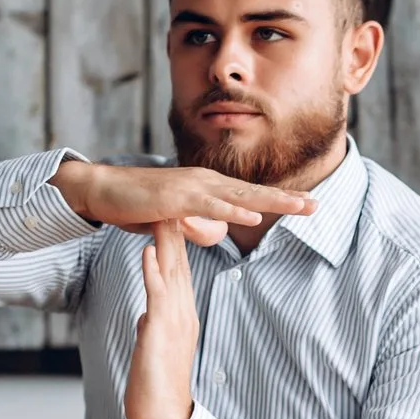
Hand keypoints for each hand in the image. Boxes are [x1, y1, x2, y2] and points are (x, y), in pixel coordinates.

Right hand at [54, 155, 313, 246]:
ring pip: (238, 197)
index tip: (307, 205)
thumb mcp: (175, 220)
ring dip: (270, 202)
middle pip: (253, 193)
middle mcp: (205, 183)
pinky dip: (231, 212)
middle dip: (286, 199)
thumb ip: (197, 226)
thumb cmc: (137, 205)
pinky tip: (252, 217)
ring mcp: (191, 188)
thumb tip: (215, 235)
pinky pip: (208, 206)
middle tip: (317, 205)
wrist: (102, 191)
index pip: (250, 196)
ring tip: (298, 207)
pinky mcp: (175, 198)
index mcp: (207, 188)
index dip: (279, 200)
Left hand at [126, 223, 198, 418]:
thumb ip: (153, 329)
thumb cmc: (157, 387)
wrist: (164, 416)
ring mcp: (174, 321)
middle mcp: (182, 313)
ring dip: (167, 241)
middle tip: (174, 197)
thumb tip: (145, 319)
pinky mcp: (160, 332)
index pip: (178, 271)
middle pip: (179, 264)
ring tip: (164, 212)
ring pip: (172, 273)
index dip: (174, 241)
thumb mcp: (154, 349)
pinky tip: (150, 252)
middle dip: (175, 230)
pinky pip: (158, 296)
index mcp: (181, 315)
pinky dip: (153, 272)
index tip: (170, 214)